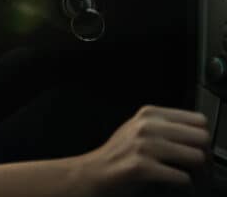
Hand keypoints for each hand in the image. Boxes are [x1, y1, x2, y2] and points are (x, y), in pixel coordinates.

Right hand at [79, 105, 209, 195]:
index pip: (199, 120)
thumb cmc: (119, 153)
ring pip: (196, 157)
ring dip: (197, 173)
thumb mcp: (140, 129)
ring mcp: (144, 145)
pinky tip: (174, 184)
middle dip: (204, 156)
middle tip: (197, 168)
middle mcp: (147, 126)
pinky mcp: (142, 167)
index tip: (199, 151)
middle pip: (202, 138)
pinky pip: (182, 178)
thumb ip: (165, 126)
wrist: (95, 171)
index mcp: (150, 113)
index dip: (203, 138)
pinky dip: (184, 185)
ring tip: (188, 177)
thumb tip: (199, 136)